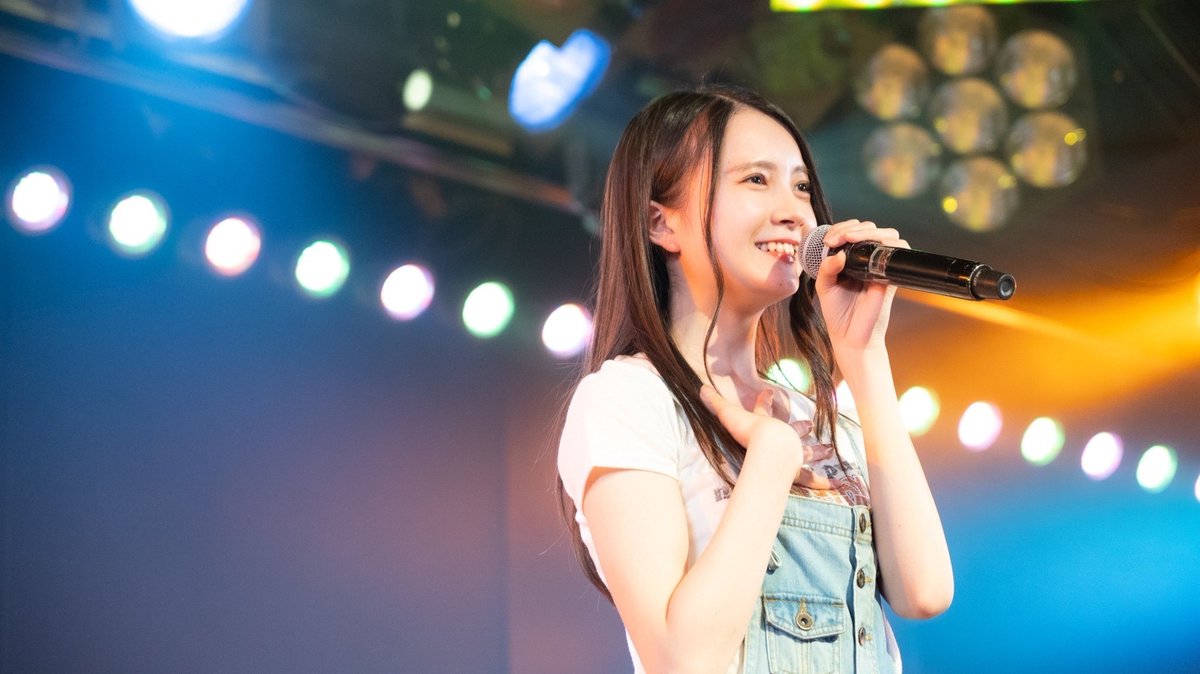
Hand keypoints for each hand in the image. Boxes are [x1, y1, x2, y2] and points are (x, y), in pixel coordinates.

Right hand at [699, 385, 841, 489]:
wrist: (769, 445)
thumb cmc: (749, 430)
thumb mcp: (728, 415)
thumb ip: (715, 404)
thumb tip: (701, 388)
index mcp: (766, 422)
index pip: (764, 408)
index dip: (766, 400)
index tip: (770, 391)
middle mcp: (782, 435)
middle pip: (794, 429)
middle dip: (801, 426)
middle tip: (810, 423)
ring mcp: (791, 452)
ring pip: (807, 452)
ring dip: (818, 451)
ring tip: (830, 450)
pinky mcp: (795, 470)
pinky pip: (811, 478)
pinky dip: (823, 482)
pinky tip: (838, 484)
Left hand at [813, 219, 906, 352]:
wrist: (849, 336)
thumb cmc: (837, 313)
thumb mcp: (824, 286)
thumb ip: (827, 267)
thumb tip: (841, 253)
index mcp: (852, 259)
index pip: (853, 231)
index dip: (842, 228)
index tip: (827, 240)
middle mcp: (869, 260)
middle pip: (870, 228)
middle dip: (851, 227)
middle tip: (834, 239)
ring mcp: (881, 267)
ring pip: (887, 235)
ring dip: (867, 231)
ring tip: (847, 238)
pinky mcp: (891, 276)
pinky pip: (896, 252)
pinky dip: (885, 242)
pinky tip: (864, 247)